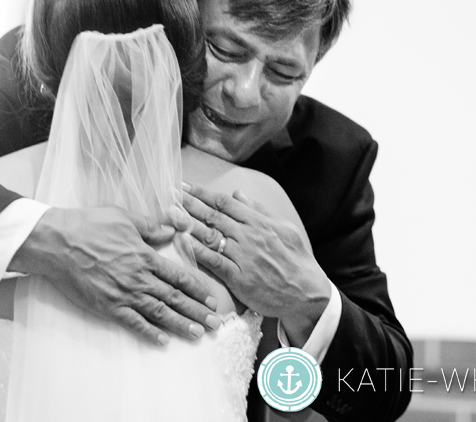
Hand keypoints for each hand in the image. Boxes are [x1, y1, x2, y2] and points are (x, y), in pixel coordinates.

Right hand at [11, 205, 221, 344]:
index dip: (197, 288)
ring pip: (158, 312)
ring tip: (198, 334)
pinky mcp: (108, 306)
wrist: (60, 243)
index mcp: (145, 255)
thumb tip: (172, 230)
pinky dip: (149, 332)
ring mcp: (124, 294)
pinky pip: (132, 323)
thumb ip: (151, 227)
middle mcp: (139, 277)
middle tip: (215, 323)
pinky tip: (162, 341)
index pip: (178, 275)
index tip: (212, 298)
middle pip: (174, 297)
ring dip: (180, 324)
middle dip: (196, 311)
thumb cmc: (91, 225)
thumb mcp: (125, 217)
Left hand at [181, 184, 330, 344]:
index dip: (203, 193)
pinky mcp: (239, 278)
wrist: (305, 291)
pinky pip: (214, 261)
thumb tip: (237, 194)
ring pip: (210, 235)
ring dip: (188, 223)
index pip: (224, 202)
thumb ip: (259, 209)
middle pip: (213, 215)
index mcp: (258, 221)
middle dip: (190, 203)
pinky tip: (184, 243)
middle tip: (170, 193)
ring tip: (171, 213)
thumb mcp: (283, 226)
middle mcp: (248, 235)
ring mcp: (242, 256)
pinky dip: (198, 251)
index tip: (186, 186)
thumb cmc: (295, 258)